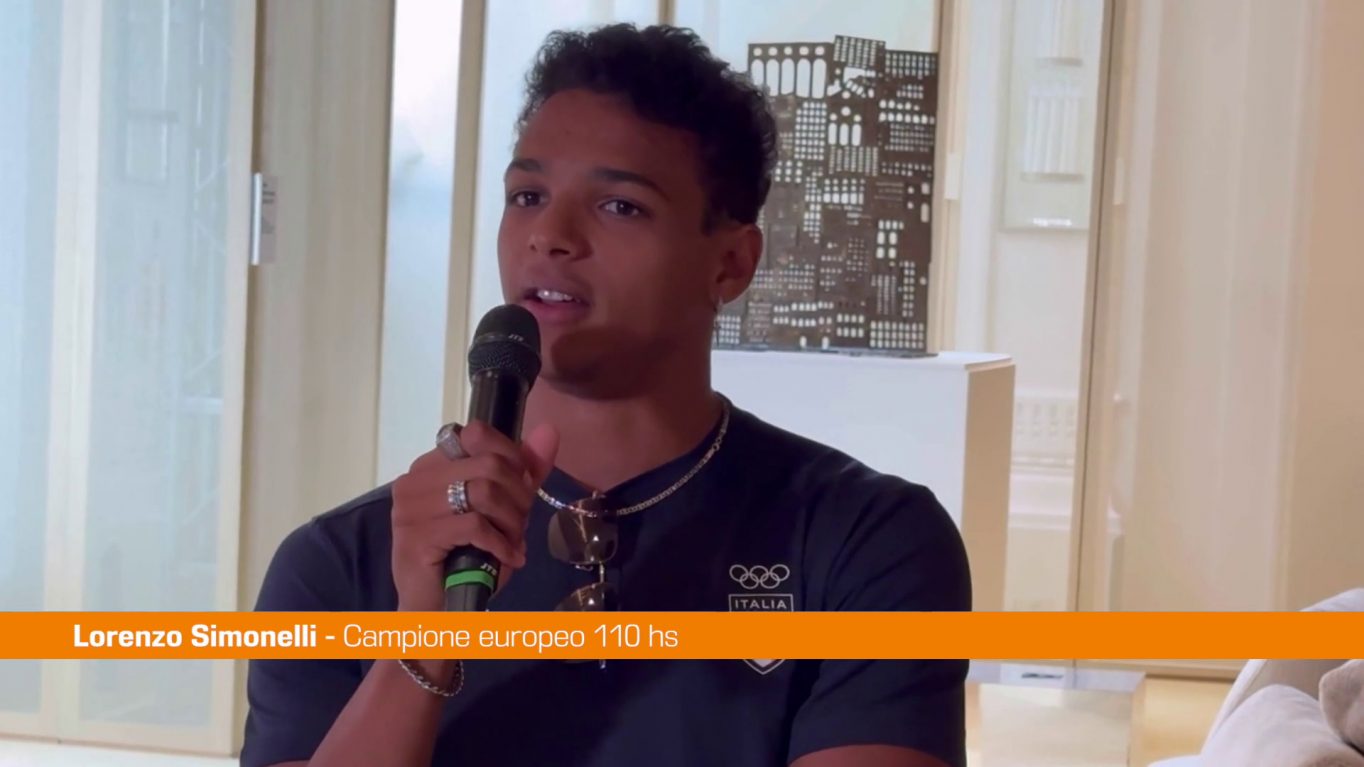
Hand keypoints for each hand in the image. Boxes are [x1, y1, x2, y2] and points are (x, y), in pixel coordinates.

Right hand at [390, 421, 557, 612]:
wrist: (437, 609)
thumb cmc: (468, 558)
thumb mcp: (503, 510)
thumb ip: (524, 471)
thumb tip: (549, 431)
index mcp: (431, 466)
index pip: (477, 434)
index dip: (511, 459)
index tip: (520, 490)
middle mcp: (414, 479)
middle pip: (489, 465)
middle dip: (518, 498)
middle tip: (519, 526)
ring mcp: (411, 507)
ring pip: (484, 492)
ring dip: (511, 522)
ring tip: (513, 542)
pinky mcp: (416, 535)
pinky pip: (474, 525)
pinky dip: (501, 543)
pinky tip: (507, 557)